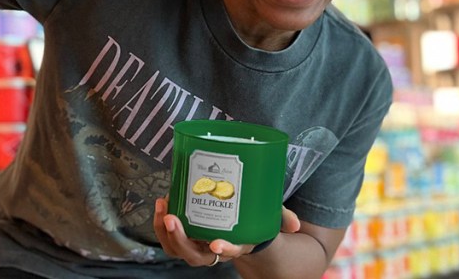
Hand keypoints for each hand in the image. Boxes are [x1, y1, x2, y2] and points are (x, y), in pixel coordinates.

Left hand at [153, 197, 300, 266]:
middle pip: (194, 256)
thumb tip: (296, 224)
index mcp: (237, 245)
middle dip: (181, 240)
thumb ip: (282, 218)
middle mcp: (214, 249)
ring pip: (177, 249)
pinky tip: (163, 202)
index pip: (231, 251)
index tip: (216, 244)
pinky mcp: (186, 234)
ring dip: (165, 231)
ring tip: (163, 206)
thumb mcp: (270, 216)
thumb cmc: (254, 219)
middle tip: (173, 218)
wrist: (240, 226)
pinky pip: (170, 237)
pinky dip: (162, 223)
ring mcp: (197, 244)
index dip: (224, 249)